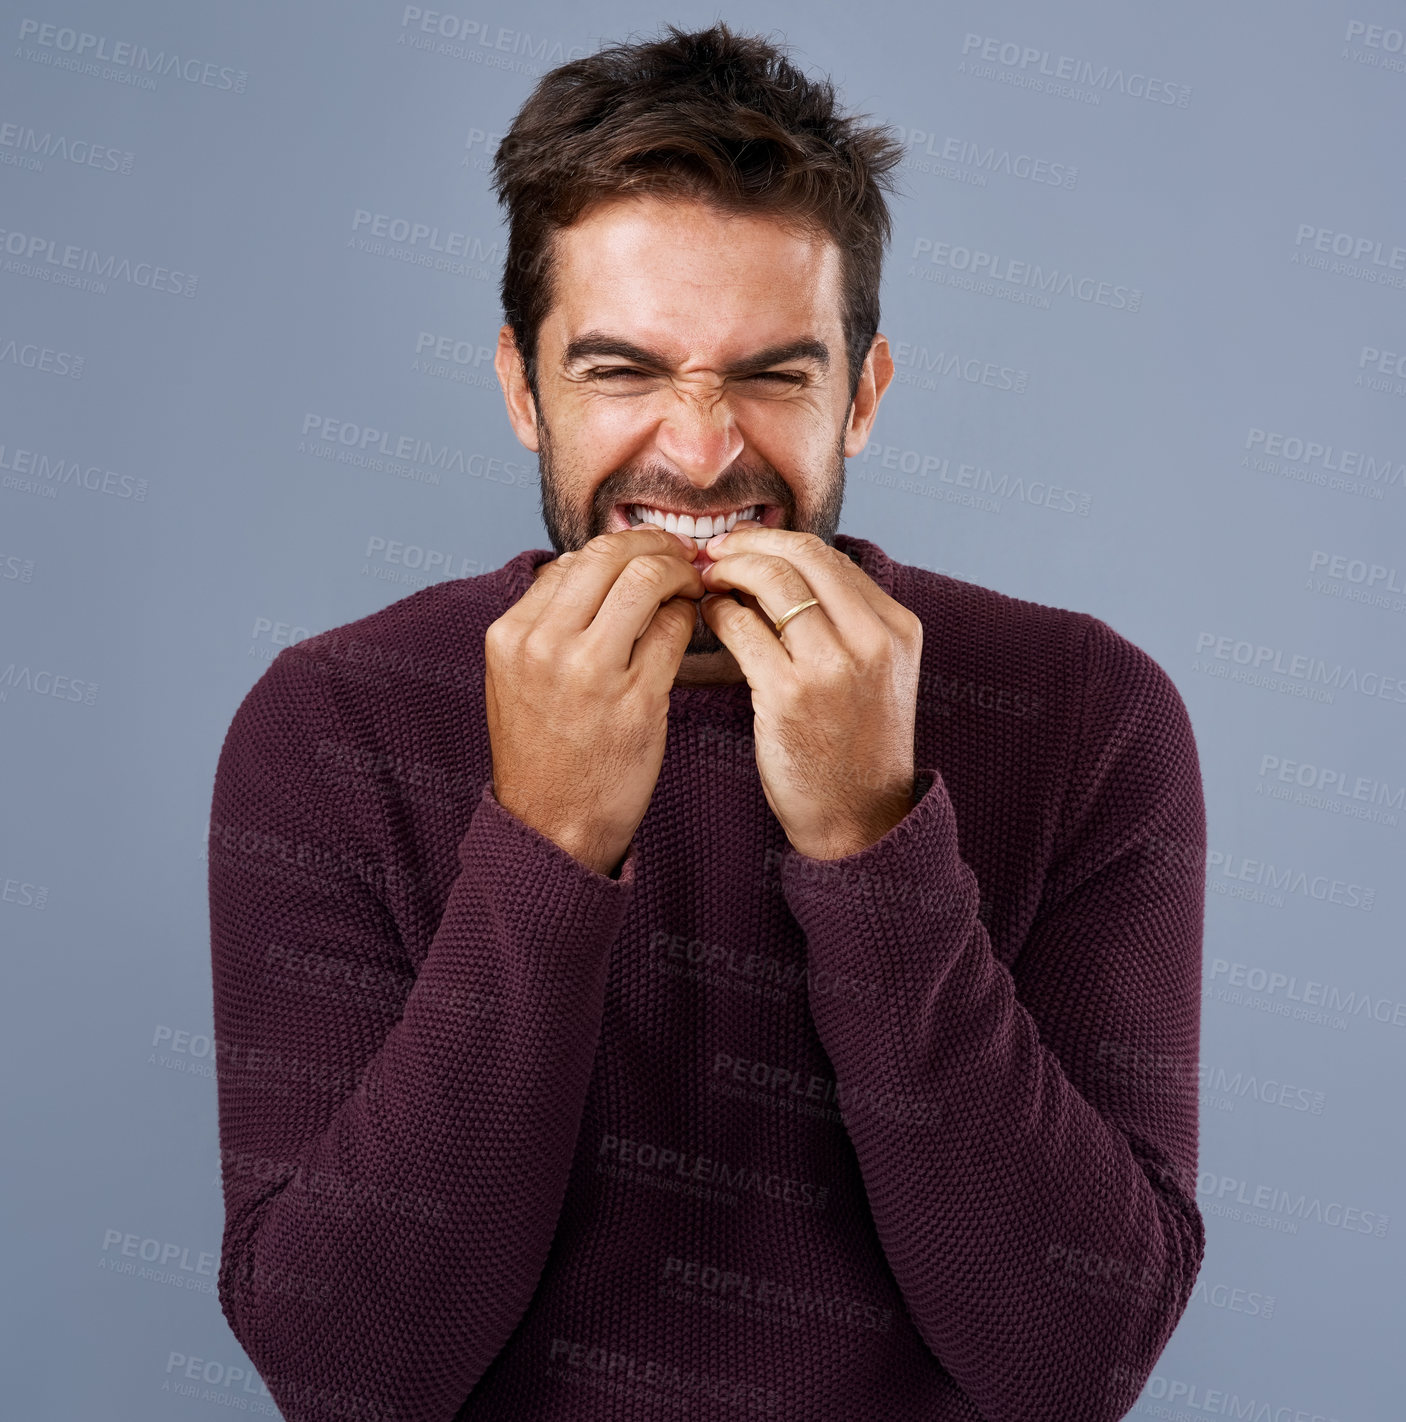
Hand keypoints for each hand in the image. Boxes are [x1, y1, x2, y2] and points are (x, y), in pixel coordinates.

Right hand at [484, 525, 702, 875]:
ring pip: (646, 579)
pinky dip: (689, 615)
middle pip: (608, 554)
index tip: (640, 559)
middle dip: (652, 544)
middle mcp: (545, 646)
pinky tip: (691, 624)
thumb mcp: (517, 678)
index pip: (570, 561)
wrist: (551, 827)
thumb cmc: (543, 753)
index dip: (615, 552)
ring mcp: (591, 672)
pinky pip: (674, 629)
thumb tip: (595, 570)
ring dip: (678, 572)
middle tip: (677, 555)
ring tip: (690, 585)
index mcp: (510, 635)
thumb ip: (546, 624)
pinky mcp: (637, 700)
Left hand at [698, 524, 922, 858]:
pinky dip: (718, 614)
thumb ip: (846, 622)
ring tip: (708, 582)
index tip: (745, 546)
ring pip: (772, 583)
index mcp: (897, 628)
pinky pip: (743, 629)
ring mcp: (834, 668)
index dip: (779, 543)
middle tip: (716, 551)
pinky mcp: (791, 696)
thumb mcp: (877, 674)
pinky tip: (710, 619)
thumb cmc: (856, 746)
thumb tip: (782, 568)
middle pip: (803, 556)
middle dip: (749, 544)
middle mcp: (872, 641)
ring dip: (730, 573)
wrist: (859, 820)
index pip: (832, 557)